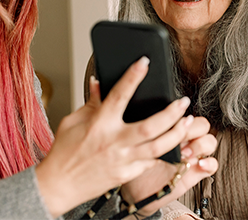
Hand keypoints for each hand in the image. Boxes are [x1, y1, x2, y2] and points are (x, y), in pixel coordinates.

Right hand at [35, 57, 192, 217]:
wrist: (59, 185)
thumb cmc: (64, 153)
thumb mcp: (73, 122)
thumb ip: (91, 102)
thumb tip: (99, 83)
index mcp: (100, 124)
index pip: (119, 95)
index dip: (133, 76)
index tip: (144, 62)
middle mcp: (114, 142)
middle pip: (152, 126)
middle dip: (172, 113)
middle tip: (183, 101)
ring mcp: (123, 160)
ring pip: (159, 147)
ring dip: (178, 133)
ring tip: (188, 122)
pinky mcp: (127, 174)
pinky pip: (151, 162)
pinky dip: (163, 153)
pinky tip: (172, 144)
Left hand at [119, 116, 217, 216]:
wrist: (136, 191)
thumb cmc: (135, 165)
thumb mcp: (136, 145)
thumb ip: (146, 130)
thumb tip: (150, 118)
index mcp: (171, 130)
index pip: (186, 114)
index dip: (181, 118)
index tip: (170, 124)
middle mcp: (184, 141)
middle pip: (202, 125)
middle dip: (193, 130)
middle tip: (178, 140)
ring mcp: (192, 156)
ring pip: (210, 141)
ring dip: (201, 145)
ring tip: (185, 154)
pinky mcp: (196, 172)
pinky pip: (213, 164)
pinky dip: (209, 163)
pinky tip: (199, 164)